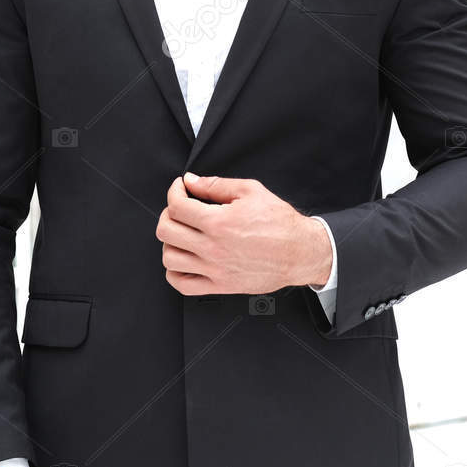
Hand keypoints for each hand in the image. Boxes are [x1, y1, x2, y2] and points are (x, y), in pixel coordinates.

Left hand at [157, 172, 332, 295]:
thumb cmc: (280, 224)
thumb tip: (192, 181)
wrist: (300, 252)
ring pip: (169, 258)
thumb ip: (217, 185)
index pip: (176, 206)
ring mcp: (214, 269)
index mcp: (219, 222)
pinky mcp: (220, 285)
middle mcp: (213, 248)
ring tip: (182, 234)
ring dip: (170, 243)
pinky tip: (183, 260)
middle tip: (180, 209)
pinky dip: (174, 273)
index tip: (181, 188)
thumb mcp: (251, 191)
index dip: (174, 191)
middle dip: (168, 214)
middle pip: (166, 231)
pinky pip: (182, 284)